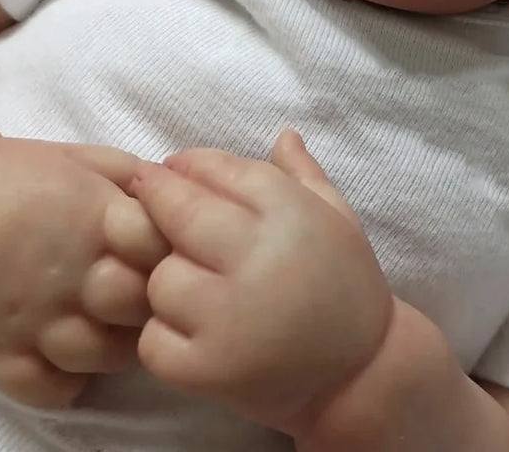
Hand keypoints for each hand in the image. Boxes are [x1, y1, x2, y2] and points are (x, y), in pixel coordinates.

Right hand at [0, 136, 168, 408]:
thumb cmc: (22, 171)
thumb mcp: (89, 158)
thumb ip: (136, 180)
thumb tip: (183, 195)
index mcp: (99, 217)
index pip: (162, 246)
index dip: (176, 251)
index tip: (175, 251)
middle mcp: (75, 270)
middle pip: (140, 305)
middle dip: (154, 301)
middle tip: (150, 294)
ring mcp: (38, 314)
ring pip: (102, 354)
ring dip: (117, 346)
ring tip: (114, 326)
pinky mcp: (2, 346)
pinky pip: (45, 388)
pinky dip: (64, 384)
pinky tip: (71, 361)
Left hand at [131, 131, 393, 433]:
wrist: (361, 376)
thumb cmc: (346, 286)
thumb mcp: (338, 218)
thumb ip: (303, 174)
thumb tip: (284, 133)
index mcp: (289, 215)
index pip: (218, 170)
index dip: (188, 164)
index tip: (173, 168)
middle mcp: (257, 260)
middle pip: (178, 214)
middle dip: (157, 201)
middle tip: (147, 199)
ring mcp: (229, 319)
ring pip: (160, 279)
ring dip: (165, 277)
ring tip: (189, 280)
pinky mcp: (209, 370)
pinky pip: (152, 339)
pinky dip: (161, 335)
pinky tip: (187, 329)